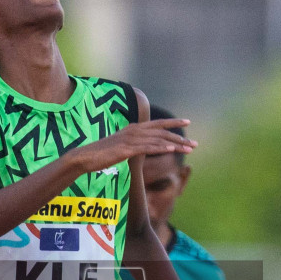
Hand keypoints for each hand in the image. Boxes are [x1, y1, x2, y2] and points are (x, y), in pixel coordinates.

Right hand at [67, 119, 195, 175]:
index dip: (173, 123)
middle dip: (180, 137)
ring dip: (176, 144)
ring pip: (158, 140)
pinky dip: (161, 148)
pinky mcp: (127, 149)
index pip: (157, 124)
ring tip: (190, 149)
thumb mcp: (121, 147)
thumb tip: (142, 148)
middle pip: (162, 131)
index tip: (187, 122)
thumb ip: (133, 145)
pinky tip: (172, 150)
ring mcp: (131, 139)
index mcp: (133, 128)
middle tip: (195, 144)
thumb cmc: (102, 154)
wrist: (85, 157)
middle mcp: (134, 130)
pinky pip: (148, 147)